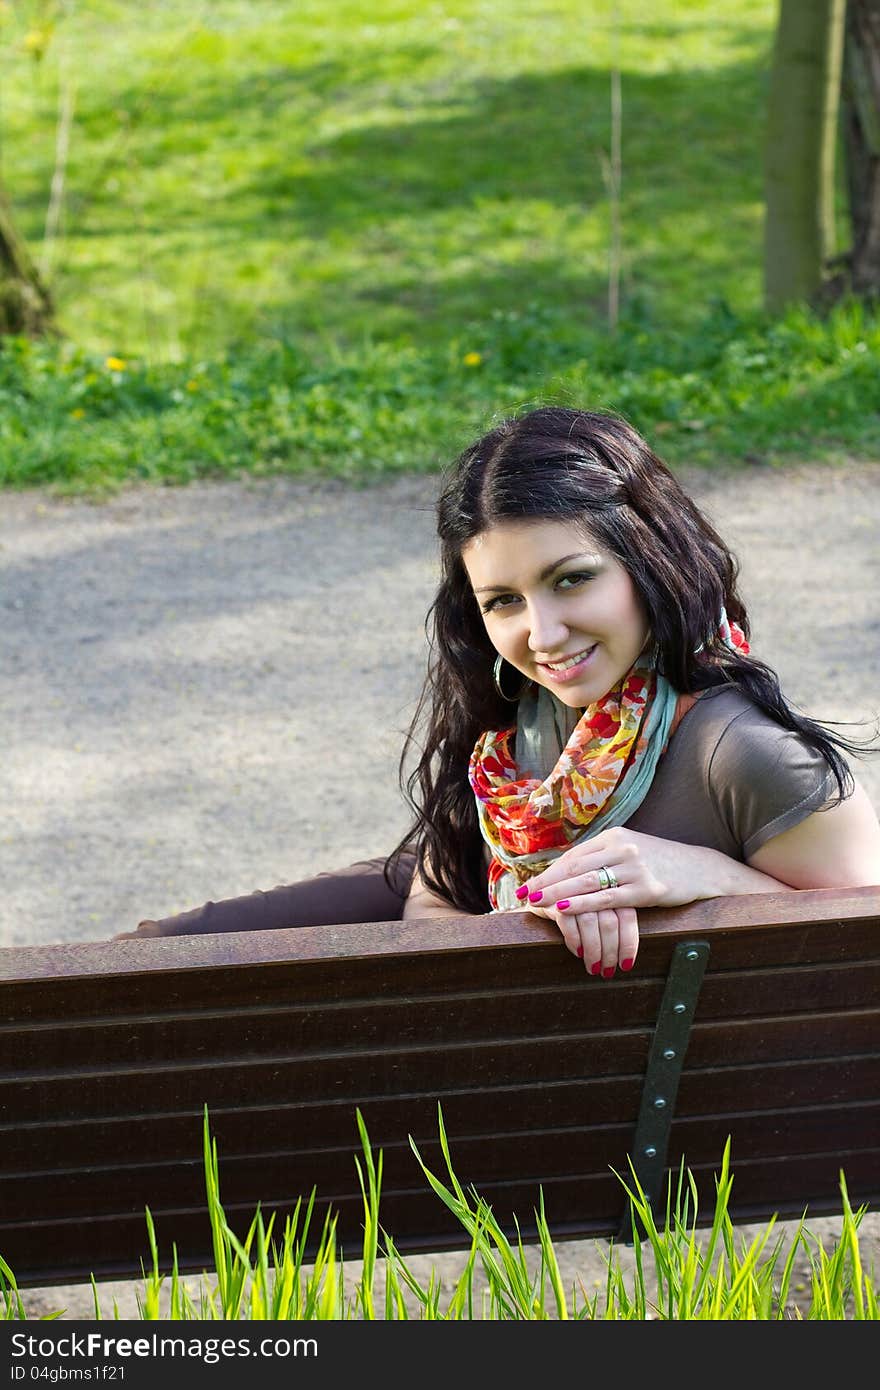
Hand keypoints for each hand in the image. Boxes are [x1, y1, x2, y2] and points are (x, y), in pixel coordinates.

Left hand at [516, 827, 716, 974]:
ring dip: (556, 893)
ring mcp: (635, 867)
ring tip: (535, 903)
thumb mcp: (631, 851)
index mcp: (614, 836)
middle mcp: (622, 847)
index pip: (574, 856)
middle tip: (522, 896)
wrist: (701, 869)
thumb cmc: (660, 863)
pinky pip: (607, 898)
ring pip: (586, 882)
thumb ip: (603, 858)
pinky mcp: (647, 888)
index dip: (548, 871)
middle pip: (574, 867)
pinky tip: (564, 909)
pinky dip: (582, 903)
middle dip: (545, 883)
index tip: (527, 885)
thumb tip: (568, 872)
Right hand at [527, 897, 638, 977]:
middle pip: (609, 922)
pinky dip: (575, 940)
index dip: (629, 943)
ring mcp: (573, 891)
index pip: (627, 917)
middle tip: (607, 971)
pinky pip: (567, 921)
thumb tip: (628, 958)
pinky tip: (578, 952)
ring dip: (593, 950)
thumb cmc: (575, 909)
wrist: (538, 895)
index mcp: (612, 888)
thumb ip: (614, 922)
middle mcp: (594, 887)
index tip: (626, 964)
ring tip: (593, 968)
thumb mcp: (599, 910)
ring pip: (590, 922)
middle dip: (610, 952)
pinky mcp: (552, 897)